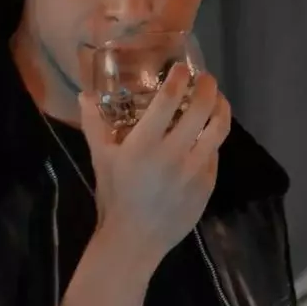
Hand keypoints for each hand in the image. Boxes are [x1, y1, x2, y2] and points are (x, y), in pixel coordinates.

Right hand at [79, 64, 230, 272]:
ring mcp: (195, 169)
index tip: (181, 67)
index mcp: (145, 143)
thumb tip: (85, 94)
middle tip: (205, 79)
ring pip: (219, 129)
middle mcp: (174, 153)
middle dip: (207, 87)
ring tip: (217, 100)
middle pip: (202, 108)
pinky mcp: (207, 184)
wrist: (135, 239)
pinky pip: (216, 153)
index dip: (179, 78)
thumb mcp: (100, 158)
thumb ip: (93, 124)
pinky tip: (208, 134)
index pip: (169, 99)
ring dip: (221, 108)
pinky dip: (214, 138)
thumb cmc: (114, 196)